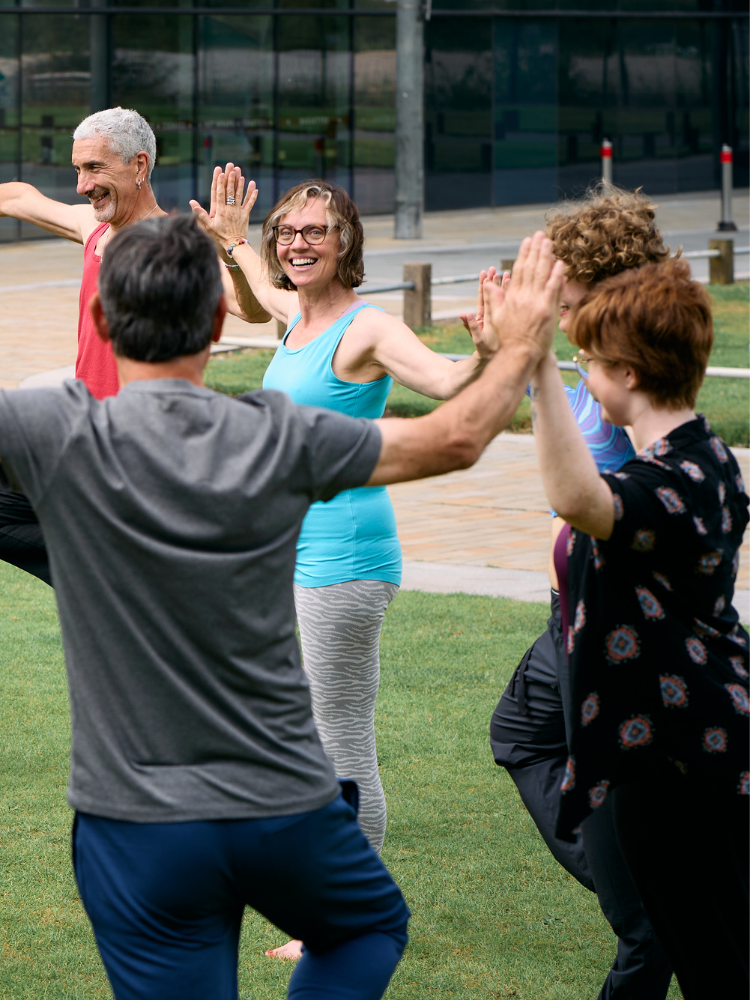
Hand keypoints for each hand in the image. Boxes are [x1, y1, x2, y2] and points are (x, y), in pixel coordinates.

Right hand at [189, 163, 257, 253]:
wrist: (234, 245)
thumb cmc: (219, 236)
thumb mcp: (207, 226)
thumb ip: (200, 214)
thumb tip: (192, 202)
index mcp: (220, 211)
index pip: (219, 193)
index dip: (220, 182)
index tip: (221, 172)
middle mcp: (229, 209)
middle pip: (229, 191)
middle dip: (230, 178)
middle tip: (231, 167)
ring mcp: (238, 212)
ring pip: (239, 195)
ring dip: (240, 184)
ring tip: (241, 173)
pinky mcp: (245, 215)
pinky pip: (249, 203)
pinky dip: (252, 195)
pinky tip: (254, 186)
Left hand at [459, 266, 509, 358]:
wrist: (496, 362)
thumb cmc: (486, 353)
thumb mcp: (478, 340)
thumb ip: (470, 327)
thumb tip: (462, 314)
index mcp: (483, 318)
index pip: (483, 298)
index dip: (484, 285)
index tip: (485, 273)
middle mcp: (491, 316)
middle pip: (491, 295)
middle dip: (493, 282)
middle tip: (495, 268)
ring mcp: (500, 318)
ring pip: (502, 299)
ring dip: (504, 286)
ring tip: (508, 273)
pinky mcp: (508, 321)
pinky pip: (510, 306)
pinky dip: (512, 297)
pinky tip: (518, 287)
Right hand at [483, 232, 565, 361]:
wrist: (517, 355)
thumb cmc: (506, 339)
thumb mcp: (495, 317)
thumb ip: (493, 299)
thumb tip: (488, 283)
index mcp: (511, 297)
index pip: (518, 270)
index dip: (523, 254)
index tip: (527, 241)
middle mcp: (523, 297)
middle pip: (530, 268)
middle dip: (536, 249)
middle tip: (541, 234)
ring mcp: (535, 303)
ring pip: (542, 275)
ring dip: (546, 256)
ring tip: (550, 242)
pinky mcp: (547, 311)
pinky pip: (553, 289)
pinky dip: (557, 276)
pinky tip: (560, 264)